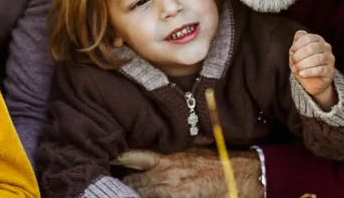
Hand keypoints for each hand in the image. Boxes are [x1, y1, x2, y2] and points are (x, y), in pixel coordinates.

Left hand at [114, 148, 262, 197]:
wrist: (239, 177)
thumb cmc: (216, 162)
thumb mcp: (190, 150)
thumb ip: (169, 152)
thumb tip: (147, 153)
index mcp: (166, 157)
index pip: (131, 156)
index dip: (116, 159)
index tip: (103, 159)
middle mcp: (165, 173)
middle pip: (131, 183)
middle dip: (123, 185)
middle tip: (112, 185)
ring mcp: (171, 191)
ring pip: (140, 195)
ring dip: (134, 194)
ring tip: (124, 193)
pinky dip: (148, 197)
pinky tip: (144, 196)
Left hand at [290, 30, 337, 110]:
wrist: (312, 82)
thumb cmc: (303, 63)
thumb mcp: (297, 52)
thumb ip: (297, 42)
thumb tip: (300, 34)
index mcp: (318, 39)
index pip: (308, 37)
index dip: (297, 45)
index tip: (291, 52)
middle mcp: (326, 47)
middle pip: (311, 48)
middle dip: (298, 56)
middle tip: (293, 62)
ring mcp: (329, 59)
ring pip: (316, 59)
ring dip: (302, 65)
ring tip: (295, 70)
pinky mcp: (329, 71)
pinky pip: (319, 70)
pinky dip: (308, 72)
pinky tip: (301, 74)